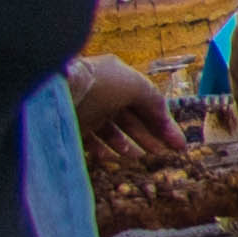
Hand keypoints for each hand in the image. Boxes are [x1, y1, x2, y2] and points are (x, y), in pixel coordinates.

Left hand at [60, 56, 181, 163]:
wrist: (59, 93)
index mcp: (120, 78)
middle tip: (161, 154)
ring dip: (127, 144)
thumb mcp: (136, 87)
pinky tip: (112, 158)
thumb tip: (165, 120)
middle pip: (131, 118)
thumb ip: (154, 102)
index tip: (178, 144)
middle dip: (148, 135)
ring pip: (112, 131)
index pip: (146, 102)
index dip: (164, 123)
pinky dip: (103, 150)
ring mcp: (88, 110)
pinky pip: (91, 140)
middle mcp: (104, 94)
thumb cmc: (102, 85)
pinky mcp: (73, 126)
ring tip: (138, 157)